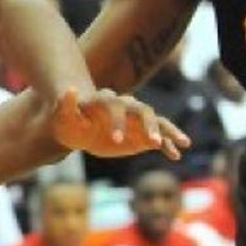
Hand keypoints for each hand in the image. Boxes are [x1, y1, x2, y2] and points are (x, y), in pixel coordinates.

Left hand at [50, 89, 188, 159]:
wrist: (78, 128)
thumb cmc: (68, 120)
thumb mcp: (61, 115)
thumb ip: (65, 104)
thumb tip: (69, 89)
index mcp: (107, 101)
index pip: (116, 106)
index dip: (117, 121)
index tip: (116, 139)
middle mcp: (127, 107)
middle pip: (144, 111)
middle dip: (149, 126)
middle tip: (154, 142)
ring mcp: (136, 121)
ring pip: (158, 122)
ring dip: (169, 132)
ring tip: (184, 143)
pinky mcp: (141, 134)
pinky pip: (159, 138)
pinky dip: (168, 145)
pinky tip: (175, 156)